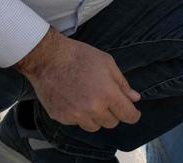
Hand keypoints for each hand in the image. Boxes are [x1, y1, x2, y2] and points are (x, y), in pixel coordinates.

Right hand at [14, 27, 141, 131]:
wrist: (48, 59)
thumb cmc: (80, 56)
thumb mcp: (107, 63)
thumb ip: (122, 84)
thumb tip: (134, 98)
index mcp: (107, 94)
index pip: (127, 115)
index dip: (133, 115)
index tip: (133, 113)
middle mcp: (92, 109)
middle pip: (111, 123)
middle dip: (113, 113)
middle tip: (107, 99)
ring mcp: (75, 115)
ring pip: (94, 126)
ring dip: (97, 117)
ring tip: (90, 100)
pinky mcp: (61, 117)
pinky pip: (77, 123)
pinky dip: (79, 116)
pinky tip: (75, 100)